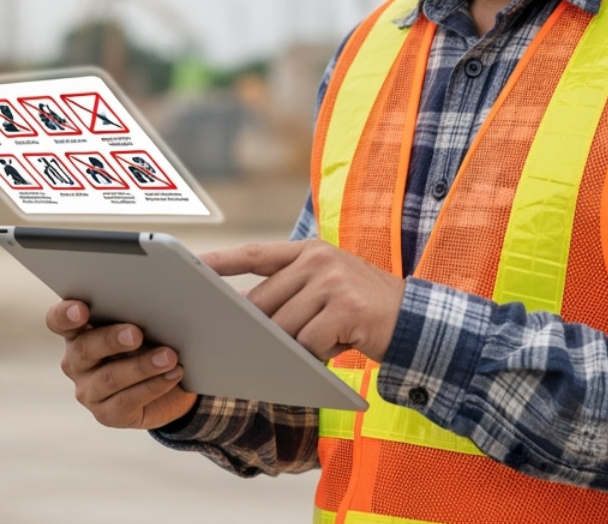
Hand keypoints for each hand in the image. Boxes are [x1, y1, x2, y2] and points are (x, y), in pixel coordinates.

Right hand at [45, 299, 198, 429]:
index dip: (65, 315)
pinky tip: (172, 374)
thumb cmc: (147, 348)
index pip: (58, 321)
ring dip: (142, 366)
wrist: (166, 390)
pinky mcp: (106, 414)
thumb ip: (134, 320)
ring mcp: (88, 391)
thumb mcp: (140, 330)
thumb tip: (153, 313)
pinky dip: (153, 386)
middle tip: (136, 334)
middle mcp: (76, 362)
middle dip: (111, 340)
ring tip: (169, 357)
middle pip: (84, 349)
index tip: (81, 310)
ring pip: (109, 378)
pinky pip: (127, 401)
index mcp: (78, 333)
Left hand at [201, 240, 403, 362]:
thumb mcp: (328, 289)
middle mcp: (319, 260)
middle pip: (264, 302)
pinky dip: (314, 355)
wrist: (417, 321)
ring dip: (292, 347)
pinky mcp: (346, 308)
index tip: (191, 266)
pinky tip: (334, 350)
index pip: (256, 254)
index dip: (222, 261)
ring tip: (318, 346)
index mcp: (310, 251)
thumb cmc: (363, 310)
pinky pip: (309, 342)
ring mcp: (333, 282)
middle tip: (254, 347)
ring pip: (284, 326)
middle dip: (259, 330)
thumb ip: (291, 293)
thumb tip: (246, 314)